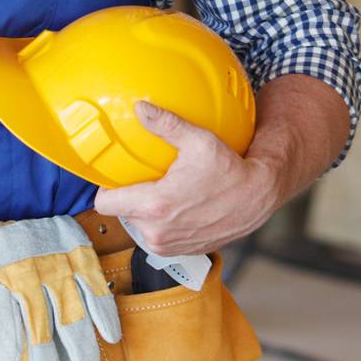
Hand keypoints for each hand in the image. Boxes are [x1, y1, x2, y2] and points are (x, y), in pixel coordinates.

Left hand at [92, 100, 281, 254]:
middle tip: (144, 179)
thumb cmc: (229, 170)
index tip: (114, 176)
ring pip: (138, 226)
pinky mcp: (179, 252)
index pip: (104, 203)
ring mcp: (168, 246)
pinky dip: (162, 223)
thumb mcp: (198, 141)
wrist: (256, 198)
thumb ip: (165, 124)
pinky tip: (176, 206)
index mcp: (154, 207)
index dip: (106, 189)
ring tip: (161, 192)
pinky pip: (157, 236)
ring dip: (145, 212)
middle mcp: (156, 232)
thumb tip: (141, 108)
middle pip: (122, 213)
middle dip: (128, 198)